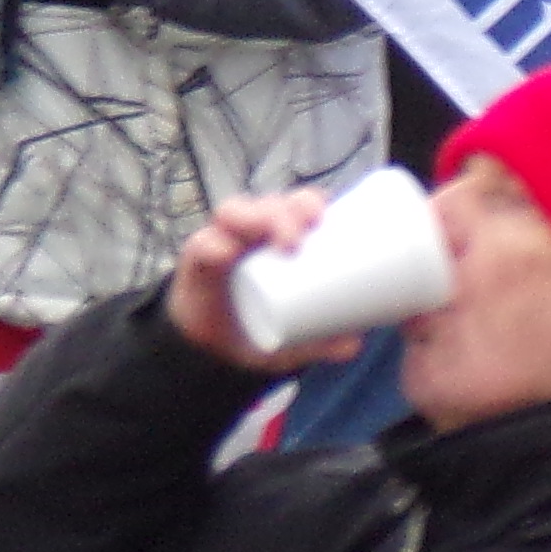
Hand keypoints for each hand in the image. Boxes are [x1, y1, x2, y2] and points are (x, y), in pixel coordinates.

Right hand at [166, 188, 340, 377]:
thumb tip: (354, 345)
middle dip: (286, 211)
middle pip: (268, 205)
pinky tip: (225, 252)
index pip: (294, 208)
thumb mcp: (295, 338)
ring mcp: (221, 240)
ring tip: (267, 235)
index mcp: (277, 240)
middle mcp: (250, 233)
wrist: (211, 348)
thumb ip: (322, 341)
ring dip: (253, 217)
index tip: (324, 217)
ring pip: (234, 212)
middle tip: (299, 236)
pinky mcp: (196, 259)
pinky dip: (214, 245)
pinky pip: (202, 245)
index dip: (309, 204)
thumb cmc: (257, 324)